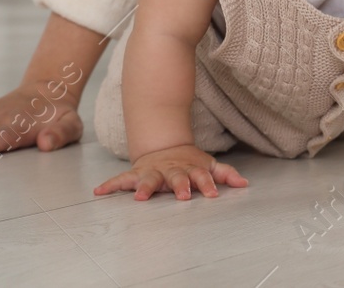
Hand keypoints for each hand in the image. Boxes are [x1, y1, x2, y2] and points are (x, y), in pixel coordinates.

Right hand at [95, 144, 248, 200]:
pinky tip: (99, 191)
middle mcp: (171, 171)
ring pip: (148, 180)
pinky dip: (110, 185)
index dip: (207, 184)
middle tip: (183, 196)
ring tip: (139, 197)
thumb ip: (225, 174)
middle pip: (176, 179)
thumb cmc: (188, 161)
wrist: (163, 145)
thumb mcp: (208, 164)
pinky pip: (121, 180)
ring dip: (144, 188)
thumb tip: (244, 184)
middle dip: (180, 187)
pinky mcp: (136, 174)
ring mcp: (153, 172)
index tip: (213, 194)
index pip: (201, 177)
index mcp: (189, 169)